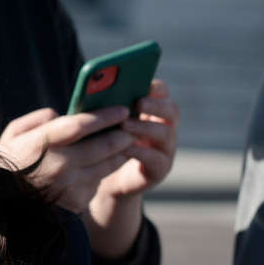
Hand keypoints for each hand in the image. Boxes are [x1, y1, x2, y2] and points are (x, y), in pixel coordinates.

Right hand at [0, 105, 133, 213]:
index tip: (122, 108)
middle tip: (132, 127)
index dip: (105, 116)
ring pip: (107, 165)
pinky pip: (97, 182)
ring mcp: (69, 186)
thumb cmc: (8, 162)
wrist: (2, 204)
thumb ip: (39, 119)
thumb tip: (63, 115)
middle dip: (123, 134)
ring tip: (125, 143)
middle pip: (104, 146)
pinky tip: (102, 165)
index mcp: (41, 144)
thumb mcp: (13, 134)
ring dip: (120, 153)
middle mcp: (59, 166)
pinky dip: (102, 172)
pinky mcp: (76, 201)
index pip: (81, 125)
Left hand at [83, 80, 178, 256]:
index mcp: (151, 110)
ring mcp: (165, 149)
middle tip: (138, 102)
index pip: (162, 92)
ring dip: (145, 127)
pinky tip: (123, 147)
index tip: (143, 83)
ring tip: (125, 124)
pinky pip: (155, 158)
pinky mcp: (159, 169)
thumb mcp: (103, 123)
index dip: (154, 87)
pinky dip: (139, 151)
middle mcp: (164, 127)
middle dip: (155, 105)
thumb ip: (105, 108)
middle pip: (171, 110)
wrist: (103, 181)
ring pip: (166, 133)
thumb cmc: (101, 144)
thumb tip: (92, 90)